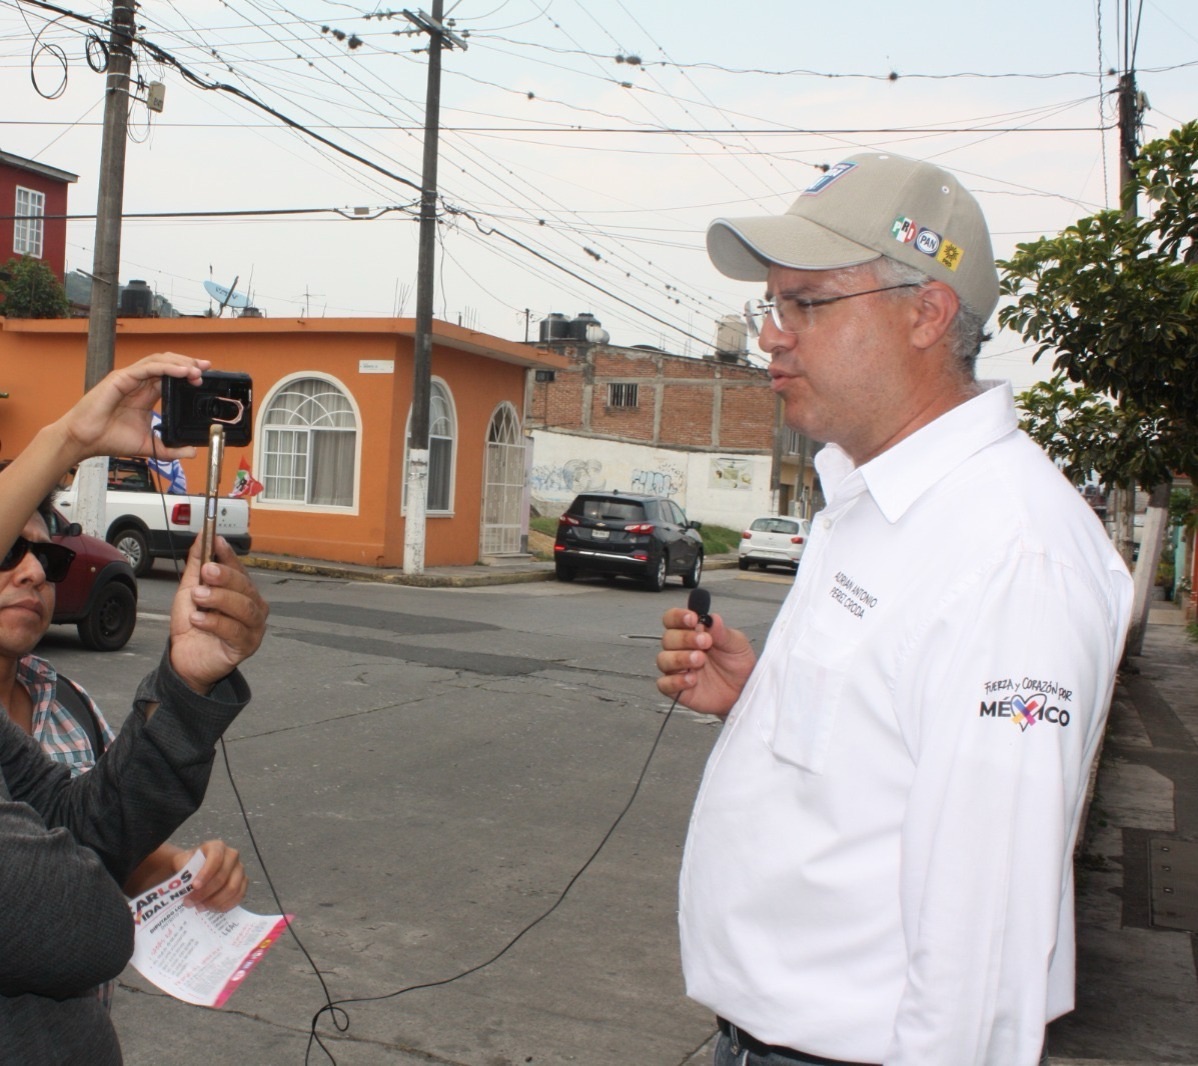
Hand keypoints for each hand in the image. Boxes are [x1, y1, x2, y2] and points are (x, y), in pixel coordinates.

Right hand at [57, 352, 209, 464]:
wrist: (84, 440)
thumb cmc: (109, 439)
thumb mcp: (149, 446)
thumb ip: (169, 449)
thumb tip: (191, 453)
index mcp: (146, 395)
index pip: (171, 377)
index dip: (189, 374)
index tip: (205, 378)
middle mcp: (139, 383)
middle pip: (168, 364)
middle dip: (189, 363)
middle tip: (207, 368)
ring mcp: (130, 378)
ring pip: (160, 361)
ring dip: (181, 363)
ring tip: (197, 370)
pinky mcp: (121, 378)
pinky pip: (149, 367)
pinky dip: (168, 367)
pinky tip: (183, 371)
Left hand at [170, 536, 268, 693]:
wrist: (184, 659)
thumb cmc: (192, 626)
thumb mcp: (189, 589)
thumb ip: (196, 564)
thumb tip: (202, 536)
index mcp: (242, 591)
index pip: (239, 569)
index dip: (229, 555)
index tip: (216, 542)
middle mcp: (252, 607)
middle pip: (246, 588)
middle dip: (226, 577)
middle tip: (206, 571)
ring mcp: (253, 627)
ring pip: (245, 608)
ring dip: (220, 599)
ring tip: (198, 597)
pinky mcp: (246, 647)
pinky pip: (235, 631)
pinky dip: (216, 623)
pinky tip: (199, 619)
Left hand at [182, 840, 247, 911]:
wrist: (197, 867)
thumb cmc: (190, 864)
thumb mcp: (183, 861)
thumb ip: (184, 868)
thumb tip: (186, 881)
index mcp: (217, 847)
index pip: (216, 859)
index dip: (206, 873)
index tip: (194, 886)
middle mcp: (232, 855)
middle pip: (223, 876)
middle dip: (205, 893)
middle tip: (190, 902)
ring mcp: (240, 869)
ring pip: (232, 888)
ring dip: (214, 902)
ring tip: (199, 907)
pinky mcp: (244, 882)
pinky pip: (239, 896)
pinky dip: (225, 905)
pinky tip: (212, 909)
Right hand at [655, 605, 756, 715]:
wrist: (743, 690)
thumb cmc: (737, 664)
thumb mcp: (736, 644)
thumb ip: (722, 632)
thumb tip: (712, 617)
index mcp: (691, 632)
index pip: (673, 619)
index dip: (678, 617)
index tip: (692, 618)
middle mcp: (681, 649)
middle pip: (667, 638)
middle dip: (684, 638)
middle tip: (705, 642)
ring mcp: (677, 669)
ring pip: (663, 659)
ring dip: (680, 658)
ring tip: (700, 660)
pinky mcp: (676, 689)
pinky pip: (664, 684)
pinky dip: (675, 681)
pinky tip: (692, 679)